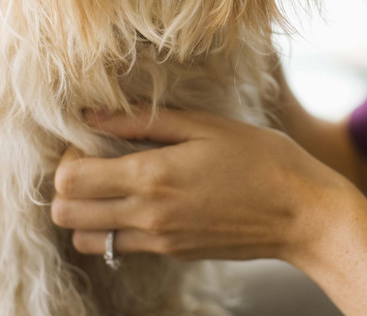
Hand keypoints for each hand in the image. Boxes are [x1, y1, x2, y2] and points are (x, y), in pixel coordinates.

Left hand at [51, 109, 357, 263]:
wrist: (302, 214)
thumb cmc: (262, 159)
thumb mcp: (206, 125)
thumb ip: (144, 120)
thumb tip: (93, 112)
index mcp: (152, 176)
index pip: (70, 179)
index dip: (68, 155)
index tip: (92, 138)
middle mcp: (147, 215)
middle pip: (64, 213)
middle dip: (67, 185)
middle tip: (95, 160)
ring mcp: (158, 240)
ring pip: (84, 238)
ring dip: (85, 211)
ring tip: (113, 183)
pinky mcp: (171, 253)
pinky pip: (118, 248)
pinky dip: (112, 228)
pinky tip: (140, 200)